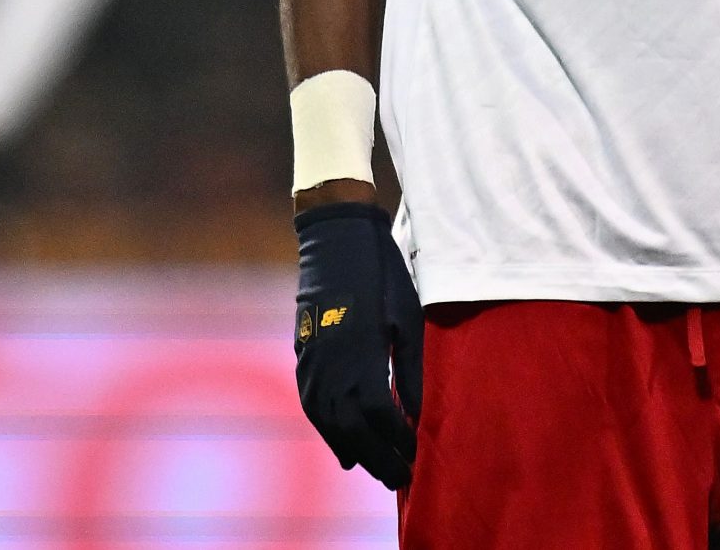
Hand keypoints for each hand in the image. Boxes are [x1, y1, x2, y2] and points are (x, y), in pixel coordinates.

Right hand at [293, 201, 422, 489]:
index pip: (381, 416)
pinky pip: (312, 405)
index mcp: (363, 356)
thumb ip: (412, 371)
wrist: (336, 240)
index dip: (397, 442)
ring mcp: (312, 362)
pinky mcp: (302, 355)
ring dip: (351, 449)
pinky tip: (342, 445)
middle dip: (377, 457)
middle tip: (400, 478)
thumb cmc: (382, 275)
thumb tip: (417, 414)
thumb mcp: (407, 319)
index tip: (416, 459)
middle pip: (352, 429)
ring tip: (373, 468)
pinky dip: (327, 430)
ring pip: (328, 422)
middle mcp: (332, 366)